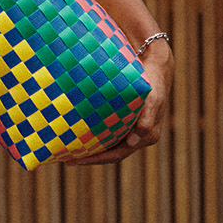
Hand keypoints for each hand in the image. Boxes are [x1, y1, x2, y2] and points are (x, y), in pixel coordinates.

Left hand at [67, 40, 173, 166]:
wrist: (156, 63)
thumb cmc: (154, 82)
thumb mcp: (153, 100)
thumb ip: (146, 122)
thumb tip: (133, 142)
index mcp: (146, 136)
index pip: (117, 155)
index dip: (97, 159)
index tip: (76, 160)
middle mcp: (139, 135)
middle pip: (110, 152)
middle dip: (90, 157)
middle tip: (66, 158)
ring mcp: (132, 126)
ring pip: (108, 142)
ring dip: (91, 147)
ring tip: (69, 147)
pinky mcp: (126, 116)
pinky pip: (108, 129)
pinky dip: (94, 133)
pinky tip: (78, 129)